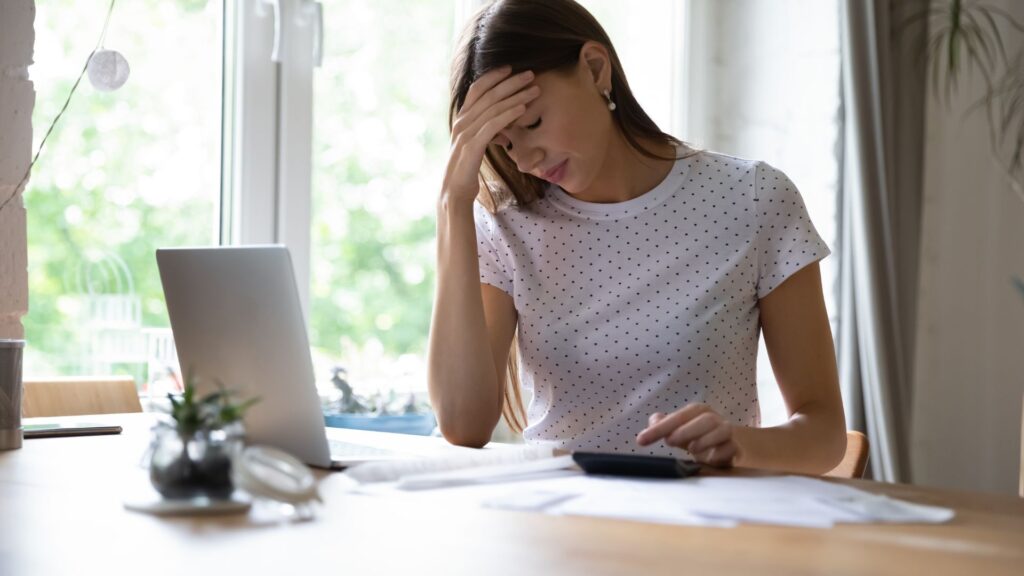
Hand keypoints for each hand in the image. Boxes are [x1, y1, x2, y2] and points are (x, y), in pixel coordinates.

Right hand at [442, 66, 540, 205]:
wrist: (453, 192)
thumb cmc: (467, 169)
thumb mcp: (476, 145)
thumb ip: (485, 132)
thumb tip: (502, 130)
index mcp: (462, 119)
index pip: (477, 90)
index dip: (493, 77)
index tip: (511, 68)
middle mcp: (462, 122)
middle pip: (488, 94)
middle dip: (510, 82)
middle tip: (530, 74)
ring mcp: (465, 133)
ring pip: (493, 108)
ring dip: (516, 96)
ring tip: (534, 90)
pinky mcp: (472, 146)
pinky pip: (493, 125)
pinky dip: (509, 114)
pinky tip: (523, 109)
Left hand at [635, 404, 739, 467]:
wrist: (721, 449)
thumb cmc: (695, 436)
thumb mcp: (676, 430)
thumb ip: (663, 424)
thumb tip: (653, 420)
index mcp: (698, 412)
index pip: (679, 416)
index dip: (660, 427)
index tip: (641, 440)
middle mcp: (714, 419)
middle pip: (705, 419)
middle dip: (686, 430)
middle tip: (670, 441)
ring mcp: (726, 433)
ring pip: (722, 431)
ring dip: (705, 440)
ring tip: (691, 449)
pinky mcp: (734, 448)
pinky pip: (731, 448)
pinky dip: (720, 453)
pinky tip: (709, 460)